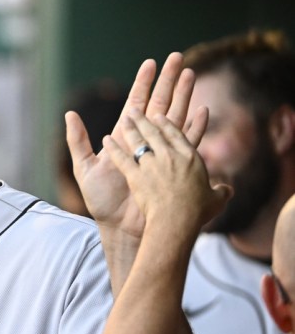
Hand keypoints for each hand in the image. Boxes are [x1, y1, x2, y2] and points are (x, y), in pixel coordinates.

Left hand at [65, 53, 197, 238]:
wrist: (120, 226)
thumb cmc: (101, 200)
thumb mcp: (84, 167)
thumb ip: (77, 140)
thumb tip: (69, 113)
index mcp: (124, 137)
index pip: (136, 103)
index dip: (144, 83)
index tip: (151, 63)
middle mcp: (144, 141)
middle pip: (159, 104)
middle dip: (169, 81)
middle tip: (178, 58)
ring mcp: (160, 152)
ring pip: (175, 117)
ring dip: (184, 96)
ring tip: (192, 75)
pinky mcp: (172, 167)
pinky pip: (188, 143)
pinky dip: (195, 127)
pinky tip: (203, 111)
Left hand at [104, 110, 232, 230]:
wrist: (176, 223)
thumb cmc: (197, 214)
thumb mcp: (215, 202)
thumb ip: (221, 192)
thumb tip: (228, 191)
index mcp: (190, 158)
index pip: (176, 134)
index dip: (166, 123)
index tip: (159, 115)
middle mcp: (170, 156)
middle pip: (154, 132)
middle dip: (144, 118)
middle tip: (135, 109)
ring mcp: (151, 165)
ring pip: (138, 140)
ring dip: (130, 127)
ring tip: (125, 118)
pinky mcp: (135, 176)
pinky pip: (121, 158)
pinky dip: (113, 148)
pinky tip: (106, 139)